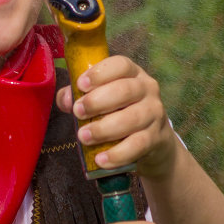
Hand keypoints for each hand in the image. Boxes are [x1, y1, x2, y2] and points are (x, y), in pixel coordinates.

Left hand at [56, 55, 177, 178]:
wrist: (152, 139)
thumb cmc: (119, 111)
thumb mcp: (101, 97)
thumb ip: (79, 94)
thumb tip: (66, 99)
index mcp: (132, 73)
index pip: (121, 65)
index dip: (100, 73)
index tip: (81, 84)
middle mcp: (147, 89)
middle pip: (125, 90)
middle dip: (97, 102)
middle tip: (77, 112)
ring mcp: (154, 113)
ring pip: (132, 119)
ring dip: (104, 129)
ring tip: (83, 137)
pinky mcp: (157, 137)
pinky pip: (138, 145)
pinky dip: (117, 154)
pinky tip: (101, 159)